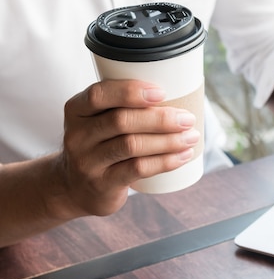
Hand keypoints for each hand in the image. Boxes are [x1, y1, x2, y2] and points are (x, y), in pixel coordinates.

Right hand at [53, 79, 199, 218]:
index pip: (99, 94)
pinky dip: (164, 161)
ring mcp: (87, 162)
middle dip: (160, 118)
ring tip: (191, 137)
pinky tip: (183, 156)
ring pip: (131, 145)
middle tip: (187, 119)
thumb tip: (182, 91)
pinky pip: (137, 169)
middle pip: (121, 121)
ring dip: (168, 140)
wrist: (76, 187)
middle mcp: (77, 135)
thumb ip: (127, 104)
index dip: (131, 91)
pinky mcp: (102, 185)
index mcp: (77, 110)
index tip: (162, 92)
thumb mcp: (100, 119)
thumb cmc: (102, 143)